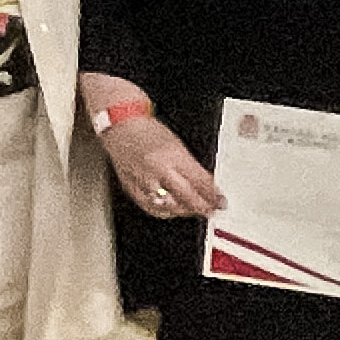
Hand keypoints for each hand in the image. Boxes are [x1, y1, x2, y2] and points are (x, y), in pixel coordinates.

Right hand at [105, 116, 221, 220]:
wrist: (119, 127)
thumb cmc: (146, 131)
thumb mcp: (177, 144)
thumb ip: (191, 166)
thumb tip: (207, 185)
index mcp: (173, 155)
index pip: (200, 181)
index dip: (213, 194)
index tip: (220, 201)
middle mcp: (158, 169)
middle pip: (187, 197)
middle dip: (203, 206)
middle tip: (211, 210)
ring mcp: (143, 180)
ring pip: (169, 206)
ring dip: (185, 211)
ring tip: (193, 210)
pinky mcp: (131, 188)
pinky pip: (151, 207)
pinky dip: (164, 212)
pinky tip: (172, 210)